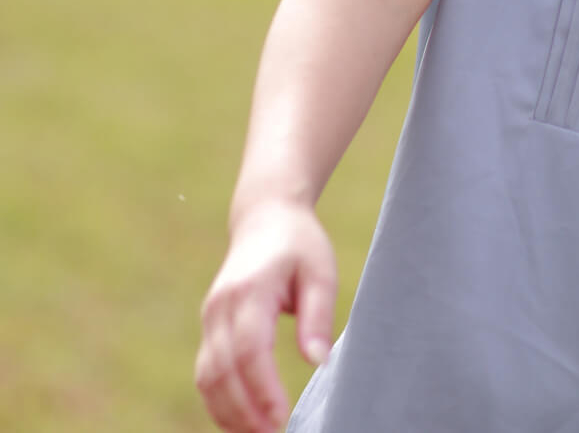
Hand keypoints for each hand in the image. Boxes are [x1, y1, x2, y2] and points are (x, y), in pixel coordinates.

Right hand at [195, 199, 336, 432]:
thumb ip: (318, 315)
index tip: (282, 417)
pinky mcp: (209, 328)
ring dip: (229, 414)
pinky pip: (206, 374)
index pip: (250, 349)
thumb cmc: (300, 245)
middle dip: (245, 412)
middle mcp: (221, 306)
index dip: (263, 388)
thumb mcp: (320, 270)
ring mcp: (210, 318)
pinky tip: (243, 422)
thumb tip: (318, 361)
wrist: (265, 218)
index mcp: (250, 289)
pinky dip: (220, 402)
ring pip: (207, 378)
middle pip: (222, 371)